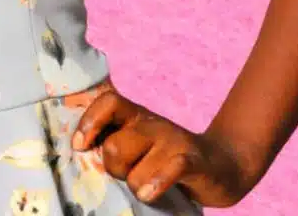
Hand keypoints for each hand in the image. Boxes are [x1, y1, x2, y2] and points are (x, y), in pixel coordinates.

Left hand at [72, 89, 260, 208]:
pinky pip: (171, 168)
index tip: (80, 146)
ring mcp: (173, 140)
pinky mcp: (193, 160)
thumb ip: (111, 142)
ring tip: (147, 188)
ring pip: (137, 169)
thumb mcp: (137, 145)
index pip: (107, 102)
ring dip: (137, 185)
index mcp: (134, 116)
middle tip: (127, 176)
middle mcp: (151, 123)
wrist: (221, 164)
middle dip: (114, 169)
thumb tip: (76, 149)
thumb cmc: (164, 159)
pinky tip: (150, 195)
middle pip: (115, 145)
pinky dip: (157, 182)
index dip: (90, 122)